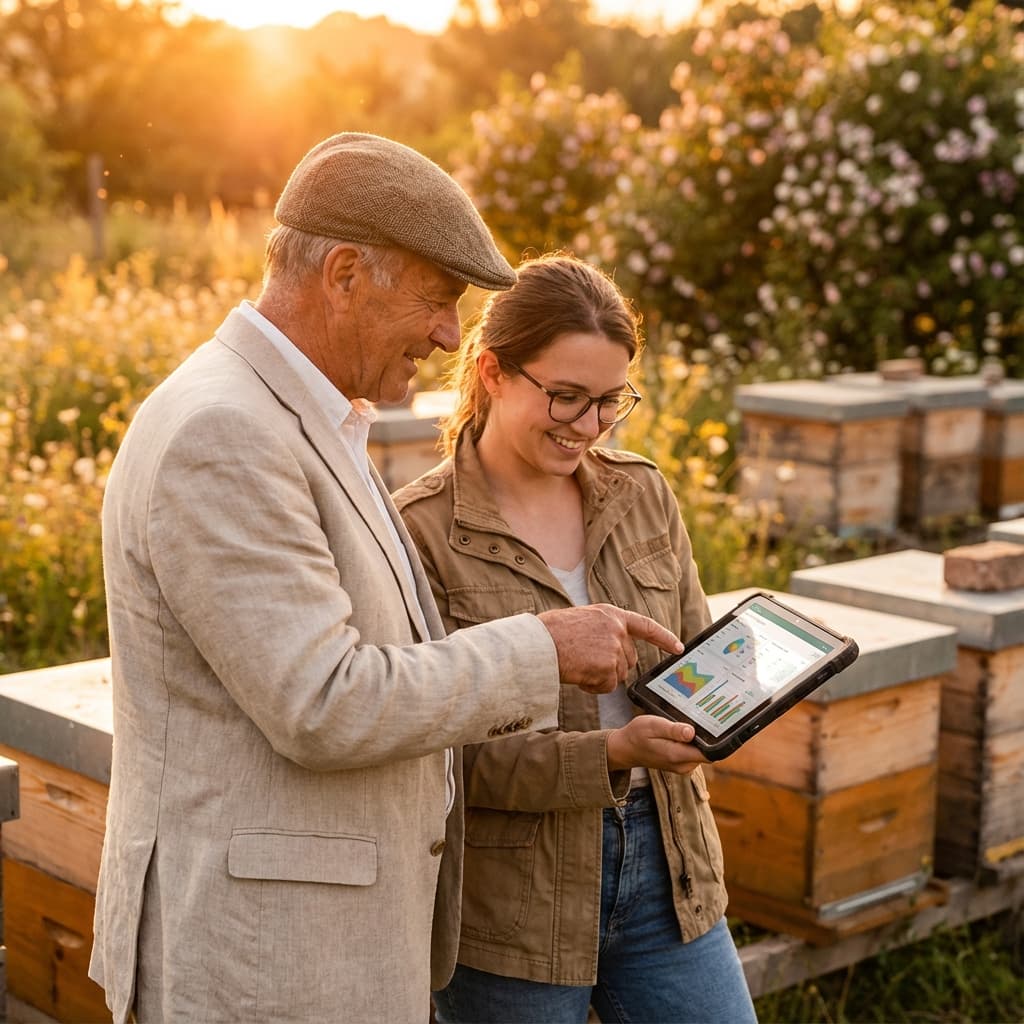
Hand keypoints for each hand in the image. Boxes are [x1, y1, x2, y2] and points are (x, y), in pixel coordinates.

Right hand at [537, 604, 682, 694]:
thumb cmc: (550, 634)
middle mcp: (616, 629)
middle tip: (586, 663)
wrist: (537, 645)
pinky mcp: (608, 666)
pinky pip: (607, 686)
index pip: (645, 626)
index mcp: (610, 614)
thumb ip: (601, 629)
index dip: (664, 638)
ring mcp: (613, 648)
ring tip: (577, 666)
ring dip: (600, 677)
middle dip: (612, 667)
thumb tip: (613, 646)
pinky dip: (593, 686)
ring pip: (618, 674)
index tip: (678, 647)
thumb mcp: (581, 620)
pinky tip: (578, 675)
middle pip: (628, 659)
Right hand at [607, 715, 706, 774]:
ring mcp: (683, 766)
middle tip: (694, 718)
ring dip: (697, 738)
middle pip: (707, 751)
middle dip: (705, 736)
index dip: (714, 739)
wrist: (626, 749)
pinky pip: (694, 753)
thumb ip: (672, 730)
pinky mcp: (681, 764)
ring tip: (684, 724)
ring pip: (701, 752)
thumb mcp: (652, 726)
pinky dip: (691, 742)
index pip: (708, 753)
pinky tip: (681, 731)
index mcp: (677, 756)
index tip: (713, 724)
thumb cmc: (637, 735)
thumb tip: (691, 732)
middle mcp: (683, 765)